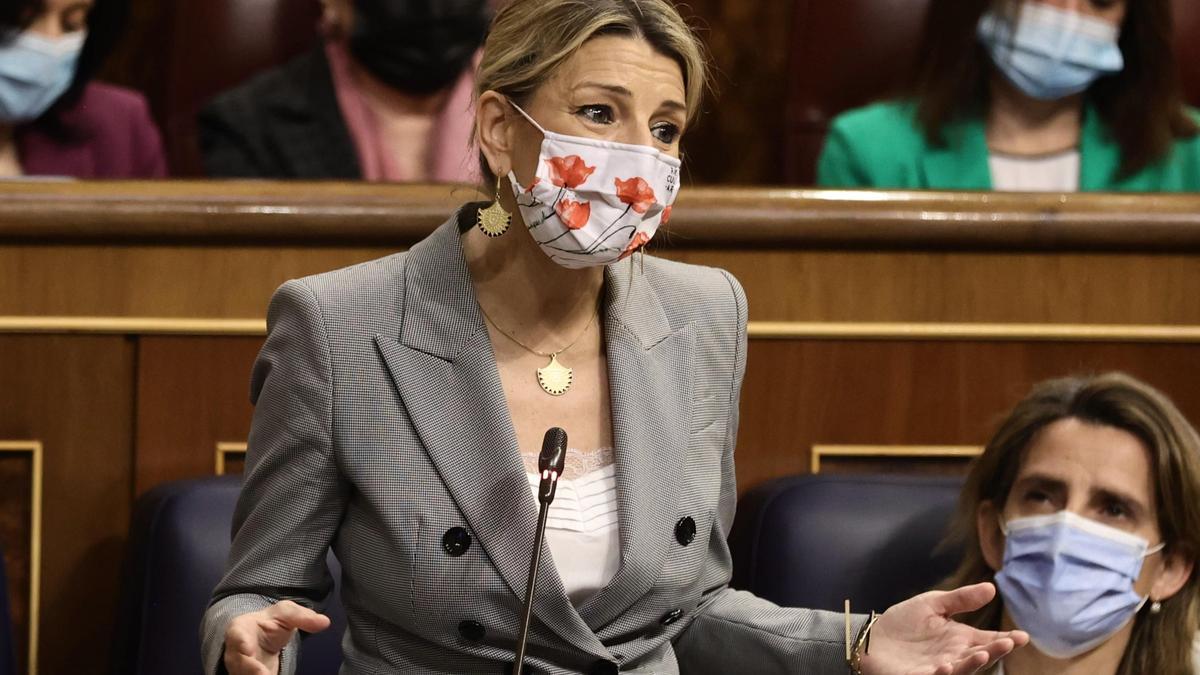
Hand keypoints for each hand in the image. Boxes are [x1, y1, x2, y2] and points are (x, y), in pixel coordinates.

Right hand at [223, 600, 330, 674]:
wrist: (260, 638)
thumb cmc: (270, 623)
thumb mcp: (286, 613)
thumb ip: (302, 616)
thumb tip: (325, 622)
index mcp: (240, 628)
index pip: (237, 634)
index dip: (241, 641)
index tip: (247, 649)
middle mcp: (235, 651)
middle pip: (239, 662)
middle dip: (251, 669)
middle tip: (263, 674)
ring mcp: (240, 668)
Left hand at [860, 582, 1028, 674]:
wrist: (873, 637)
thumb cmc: (903, 622)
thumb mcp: (933, 604)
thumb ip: (961, 599)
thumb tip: (992, 588)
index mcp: (960, 639)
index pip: (988, 640)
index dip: (1005, 639)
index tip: (1022, 636)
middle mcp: (954, 656)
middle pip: (980, 656)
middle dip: (995, 651)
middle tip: (1008, 642)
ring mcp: (939, 669)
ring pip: (962, 669)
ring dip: (972, 664)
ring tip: (982, 653)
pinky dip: (943, 673)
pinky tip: (945, 665)